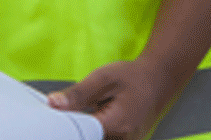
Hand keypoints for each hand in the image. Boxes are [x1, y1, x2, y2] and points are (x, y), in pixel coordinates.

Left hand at [47, 58, 171, 139]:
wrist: (158, 81)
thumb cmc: (132, 77)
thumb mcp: (102, 78)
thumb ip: (78, 94)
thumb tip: (53, 104)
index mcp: (117, 125)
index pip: (81, 133)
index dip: (65, 125)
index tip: (54, 115)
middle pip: (88, 138)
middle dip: (75, 126)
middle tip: (68, 111)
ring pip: (96, 138)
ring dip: (84, 128)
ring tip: (85, 110)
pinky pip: (104, 138)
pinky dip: (94, 130)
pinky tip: (91, 117)